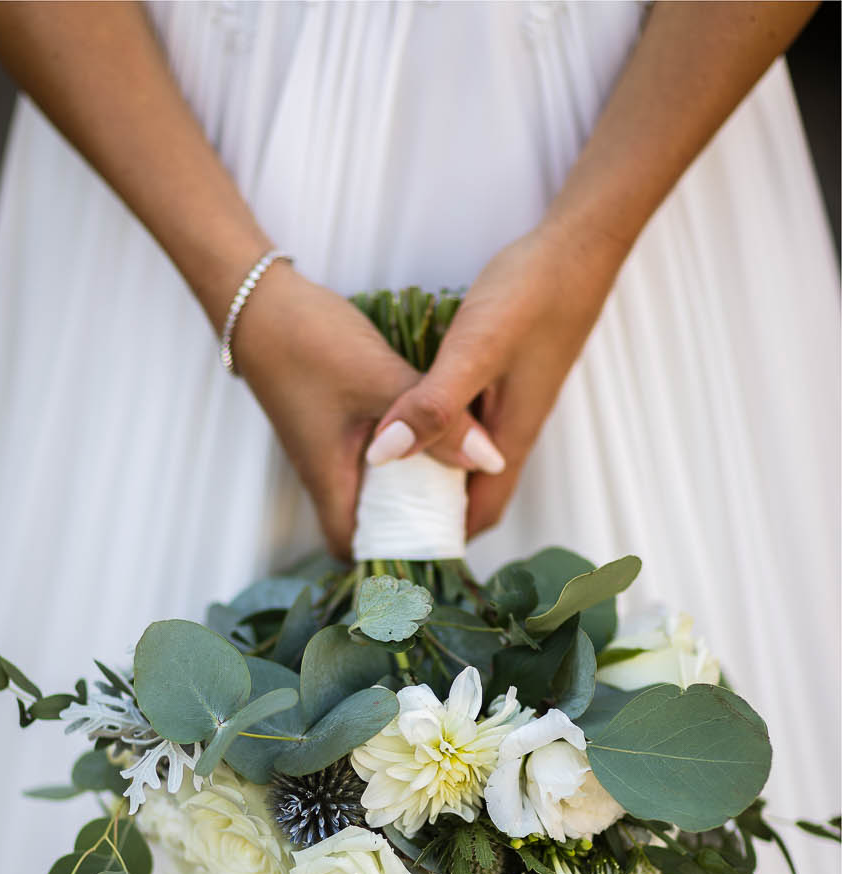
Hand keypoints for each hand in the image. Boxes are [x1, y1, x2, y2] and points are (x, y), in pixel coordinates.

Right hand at [231, 265, 501, 557]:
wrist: (260, 301)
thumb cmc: (310, 344)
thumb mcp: (382, 379)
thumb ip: (437, 419)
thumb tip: (491, 460)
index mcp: (327, 477)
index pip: (353, 548)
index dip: (391, 559)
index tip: (438, 549)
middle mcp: (324, 471)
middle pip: (368, 523)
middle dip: (411, 524)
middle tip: (462, 512)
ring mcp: (326, 446)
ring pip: (373, 488)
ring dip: (409, 487)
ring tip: (459, 475)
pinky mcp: (333, 423)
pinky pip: (372, 459)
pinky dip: (402, 456)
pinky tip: (433, 433)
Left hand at [368, 221, 626, 536]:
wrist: (579, 240)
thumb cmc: (531, 294)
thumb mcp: (473, 351)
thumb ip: (431, 406)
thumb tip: (383, 459)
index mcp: (508, 437)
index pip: (480, 514)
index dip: (441, 540)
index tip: (394, 554)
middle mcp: (512, 427)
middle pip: (471, 492)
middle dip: (427, 514)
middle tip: (372, 524)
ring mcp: (509, 399)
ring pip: (465, 457)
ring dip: (428, 473)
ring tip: (374, 481)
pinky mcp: (502, 373)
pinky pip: (465, 422)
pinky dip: (434, 434)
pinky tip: (400, 421)